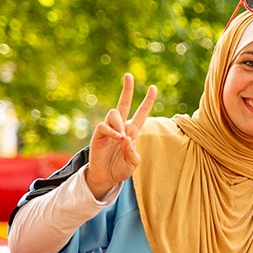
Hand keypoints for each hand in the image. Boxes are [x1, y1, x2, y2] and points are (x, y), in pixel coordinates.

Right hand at [84, 73, 156, 198]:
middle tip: (129, 75)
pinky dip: (111, 130)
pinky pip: (104, 125)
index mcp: (133, 131)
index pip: (141, 112)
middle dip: (127, 89)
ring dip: (119, 122)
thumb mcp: (132, 164)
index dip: (148, 101)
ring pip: (114, 113)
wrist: (106, 177)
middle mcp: (121, 126)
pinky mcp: (99, 134)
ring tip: (122, 136)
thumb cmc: (120, 168)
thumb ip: (133, 154)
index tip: (154, 88)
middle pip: (124, 103)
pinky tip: (117, 137)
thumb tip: (127, 139)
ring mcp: (109, 129)